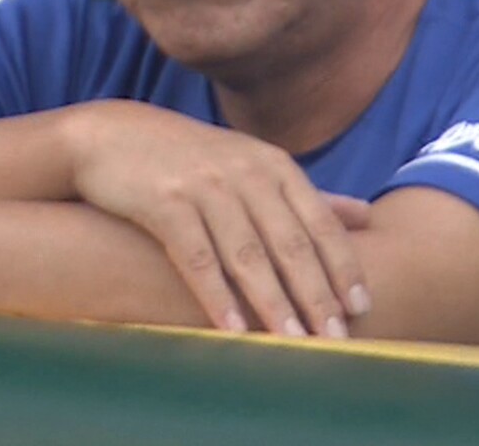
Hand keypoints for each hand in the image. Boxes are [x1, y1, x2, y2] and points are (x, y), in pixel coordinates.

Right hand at [62, 100, 371, 338]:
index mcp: (273, 165)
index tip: (363, 308)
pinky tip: (231, 330)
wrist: (111, 136)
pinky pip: (196, 257)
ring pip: (248, 254)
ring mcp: (204, 186)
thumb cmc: (190, 158)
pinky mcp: (164, 203)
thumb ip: (307, 194)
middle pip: (290, 242)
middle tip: (336, 338)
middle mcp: (245, 172)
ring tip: (293, 342)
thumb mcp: (252, 164)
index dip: (343, 266)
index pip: (320, 222)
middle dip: (316, 294)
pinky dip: (216, 295)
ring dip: (273, 302)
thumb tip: (367, 215)